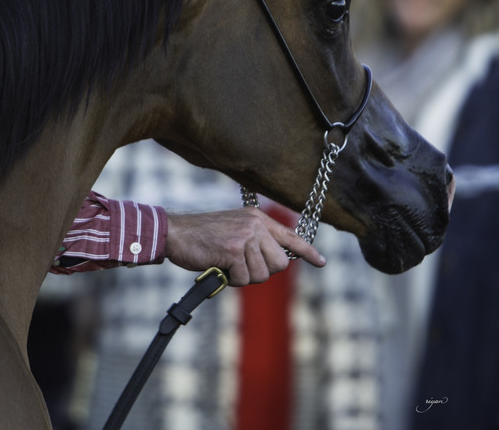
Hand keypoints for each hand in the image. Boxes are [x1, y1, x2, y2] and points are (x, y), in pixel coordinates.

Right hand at [164, 207, 326, 285]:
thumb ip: (256, 241)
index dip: (308, 252)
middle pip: (280, 263)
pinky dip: (231, 280)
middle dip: (263, 271)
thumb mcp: (234, 230)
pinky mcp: (234, 250)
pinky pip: (244, 279)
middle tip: (241, 266)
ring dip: (244, 277)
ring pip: (263, 274)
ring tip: (227, 264)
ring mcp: (245, 236)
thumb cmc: (202, 237)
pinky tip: (220, 267)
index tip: (322, 262)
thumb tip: (276, 262)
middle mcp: (255, 225)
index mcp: (258, 218)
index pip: (291, 236)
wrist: (176, 233)